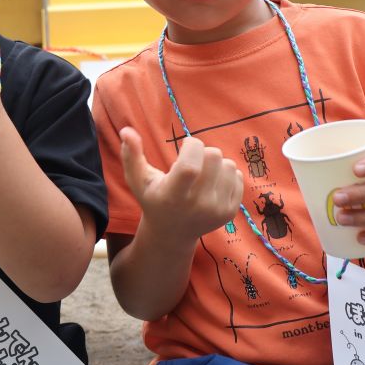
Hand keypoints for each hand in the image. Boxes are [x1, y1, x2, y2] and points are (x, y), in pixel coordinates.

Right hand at [120, 127, 242, 243]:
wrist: (172, 234)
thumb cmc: (153, 199)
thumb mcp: (137, 180)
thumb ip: (131, 154)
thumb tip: (126, 130)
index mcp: (173, 196)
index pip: (190, 165)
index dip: (191, 146)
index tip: (185, 146)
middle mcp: (198, 206)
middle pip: (213, 156)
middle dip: (202, 151)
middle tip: (192, 161)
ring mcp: (217, 210)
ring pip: (228, 164)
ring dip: (214, 163)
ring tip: (201, 174)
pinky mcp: (230, 211)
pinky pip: (237, 175)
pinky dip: (225, 174)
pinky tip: (211, 183)